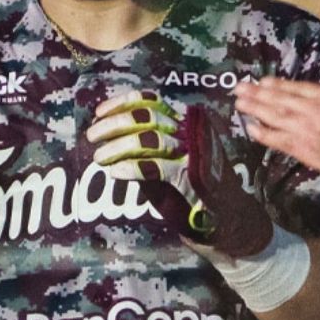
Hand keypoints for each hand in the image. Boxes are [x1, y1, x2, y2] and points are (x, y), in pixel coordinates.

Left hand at [86, 90, 273, 257]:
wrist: (227, 218)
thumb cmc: (192, 188)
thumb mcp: (166, 160)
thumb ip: (144, 148)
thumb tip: (107, 136)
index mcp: (183, 124)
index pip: (150, 101)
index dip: (122, 103)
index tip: (100, 112)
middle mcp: (190, 133)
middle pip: (147, 116)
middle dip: (115, 124)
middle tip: (92, 136)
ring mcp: (193, 153)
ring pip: (150, 139)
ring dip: (119, 146)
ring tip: (99, 156)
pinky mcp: (191, 177)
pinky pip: (156, 167)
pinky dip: (132, 167)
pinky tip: (116, 171)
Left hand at [235, 77, 319, 177]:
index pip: (296, 88)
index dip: (277, 85)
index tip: (263, 81)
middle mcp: (311, 109)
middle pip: (279, 99)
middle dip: (258, 93)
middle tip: (239, 88)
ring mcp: (305, 128)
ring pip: (274, 116)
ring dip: (254, 108)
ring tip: (238, 103)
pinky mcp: (304, 148)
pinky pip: (278, 140)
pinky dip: (263, 133)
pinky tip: (250, 128)